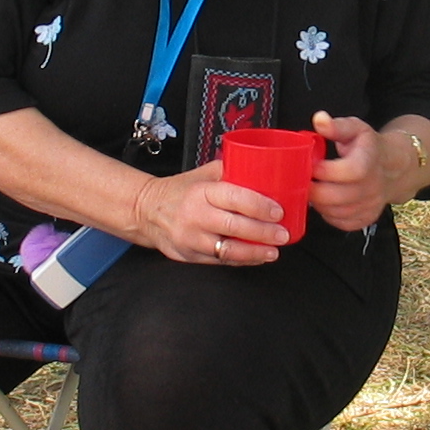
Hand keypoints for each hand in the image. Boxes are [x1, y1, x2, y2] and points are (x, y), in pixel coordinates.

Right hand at [129, 163, 288, 264]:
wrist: (146, 210)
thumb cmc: (180, 190)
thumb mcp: (202, 174)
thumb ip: (230, 170)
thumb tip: (263, 168)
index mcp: (201, 192)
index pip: (235, 198)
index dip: (259, 206)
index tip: (278, 211)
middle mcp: (195, 216)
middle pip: (235, 227)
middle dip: (263, 233)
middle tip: (283, 234)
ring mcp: (191, 239)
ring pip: (228, 250)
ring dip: (255, 252)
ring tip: (274, 251)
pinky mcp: (189, 256)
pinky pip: (220, 261)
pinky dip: (241, 260)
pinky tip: (257, 257)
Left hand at [307, 111, 403, 232]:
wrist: (392, 167)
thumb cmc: (368, 147)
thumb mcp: (355, 129)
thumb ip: (336, 126)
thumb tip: (320, 119)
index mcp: (370, 161)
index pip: (350, 171)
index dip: (326, 171)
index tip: (311, 165)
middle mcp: (374, 187)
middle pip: (338, 197)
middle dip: (314, 191)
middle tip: (302, 181)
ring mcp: (371, 205)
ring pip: (337, 213)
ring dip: (319, 204)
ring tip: (312, 189)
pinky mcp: (366, 219)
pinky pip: (342, 223)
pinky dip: (328, 215)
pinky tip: (324, 202)